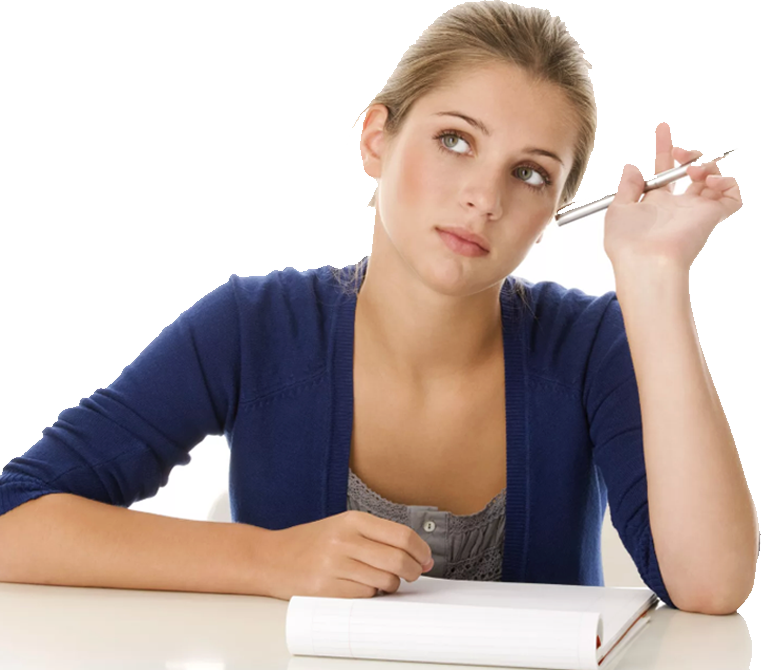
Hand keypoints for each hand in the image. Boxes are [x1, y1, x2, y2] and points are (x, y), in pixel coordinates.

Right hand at [264, 510, 434, 600]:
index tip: (426, 559)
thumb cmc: (309, 543)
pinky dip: (371, 595)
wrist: (271, 558)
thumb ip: (375, 535)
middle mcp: (345, 540)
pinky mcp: (327, 590)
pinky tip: (362, 588)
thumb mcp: (341, 526)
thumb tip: (415, 553)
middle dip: (413, 571)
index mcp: (352, 520)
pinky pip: (365, 597)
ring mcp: (335, 565)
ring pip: (385, 581)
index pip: (402, 535)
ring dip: (392, 585)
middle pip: (398, 560)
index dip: (421, 551)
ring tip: (382, 581)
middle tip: (414, 574)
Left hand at [603, 121, 742, 272]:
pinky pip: (734, 194)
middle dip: (688, 151)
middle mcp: (678, 206)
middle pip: (691, 169)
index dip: (664, 147)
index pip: (663, 169)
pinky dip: (726, 181)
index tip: (662, 126)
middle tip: (680, 151)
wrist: (646, 263)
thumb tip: (631, 165)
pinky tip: (707, 181)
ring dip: (705, 164)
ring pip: (714, 177)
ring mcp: (697, 210)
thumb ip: (626, 186)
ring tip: (692, 170)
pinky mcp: (714, 215)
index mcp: (655, 204)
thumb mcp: (617, 210)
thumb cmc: (627, 244)